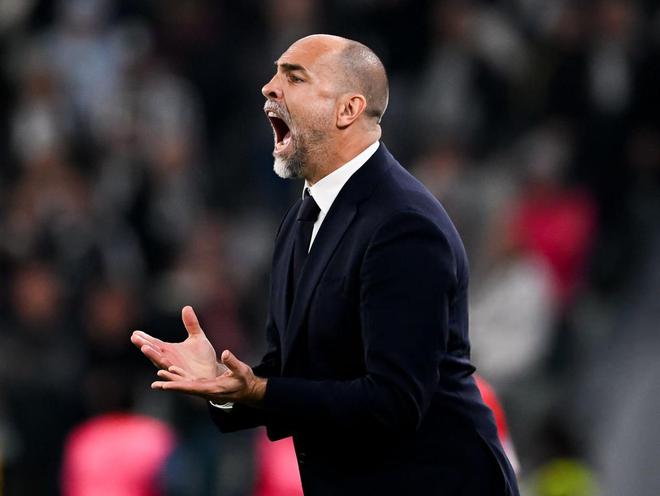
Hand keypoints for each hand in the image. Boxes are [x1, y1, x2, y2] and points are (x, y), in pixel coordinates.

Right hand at [131, 306, 218, 380]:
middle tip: (135, 338)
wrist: (213, 372)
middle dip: (145, 345)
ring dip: (153, 357)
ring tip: (145, 349)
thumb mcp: (197, 337)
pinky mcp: (183, 380)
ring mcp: (175, 371)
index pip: (154, 343)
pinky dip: (166, 377)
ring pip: (162, 364)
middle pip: (154, 352)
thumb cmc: (203, 356)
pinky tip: (158, 375)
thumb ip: (191, 324)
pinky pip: (173, 378)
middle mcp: (169, 360)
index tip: (135, 333)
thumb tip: (186, 307)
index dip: (145, 338)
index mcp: (169, 350)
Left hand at [151, 349, 266, 407]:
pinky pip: (189, 381)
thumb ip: (233, 363)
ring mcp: (204, 388)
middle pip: (184, 388)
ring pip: (184, 384)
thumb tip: (225, 353)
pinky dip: (179, 376)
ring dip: (171, 380)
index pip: (192, 388)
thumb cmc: (245, 381)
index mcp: (212, 389)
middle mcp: (205, 390)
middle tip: (156, 385)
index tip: (166, 385)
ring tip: (158, 376)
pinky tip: (171, 370)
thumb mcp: (242, 371)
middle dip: (170, 385)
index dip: (178, 386)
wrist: (247, 389)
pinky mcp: (204, 385)